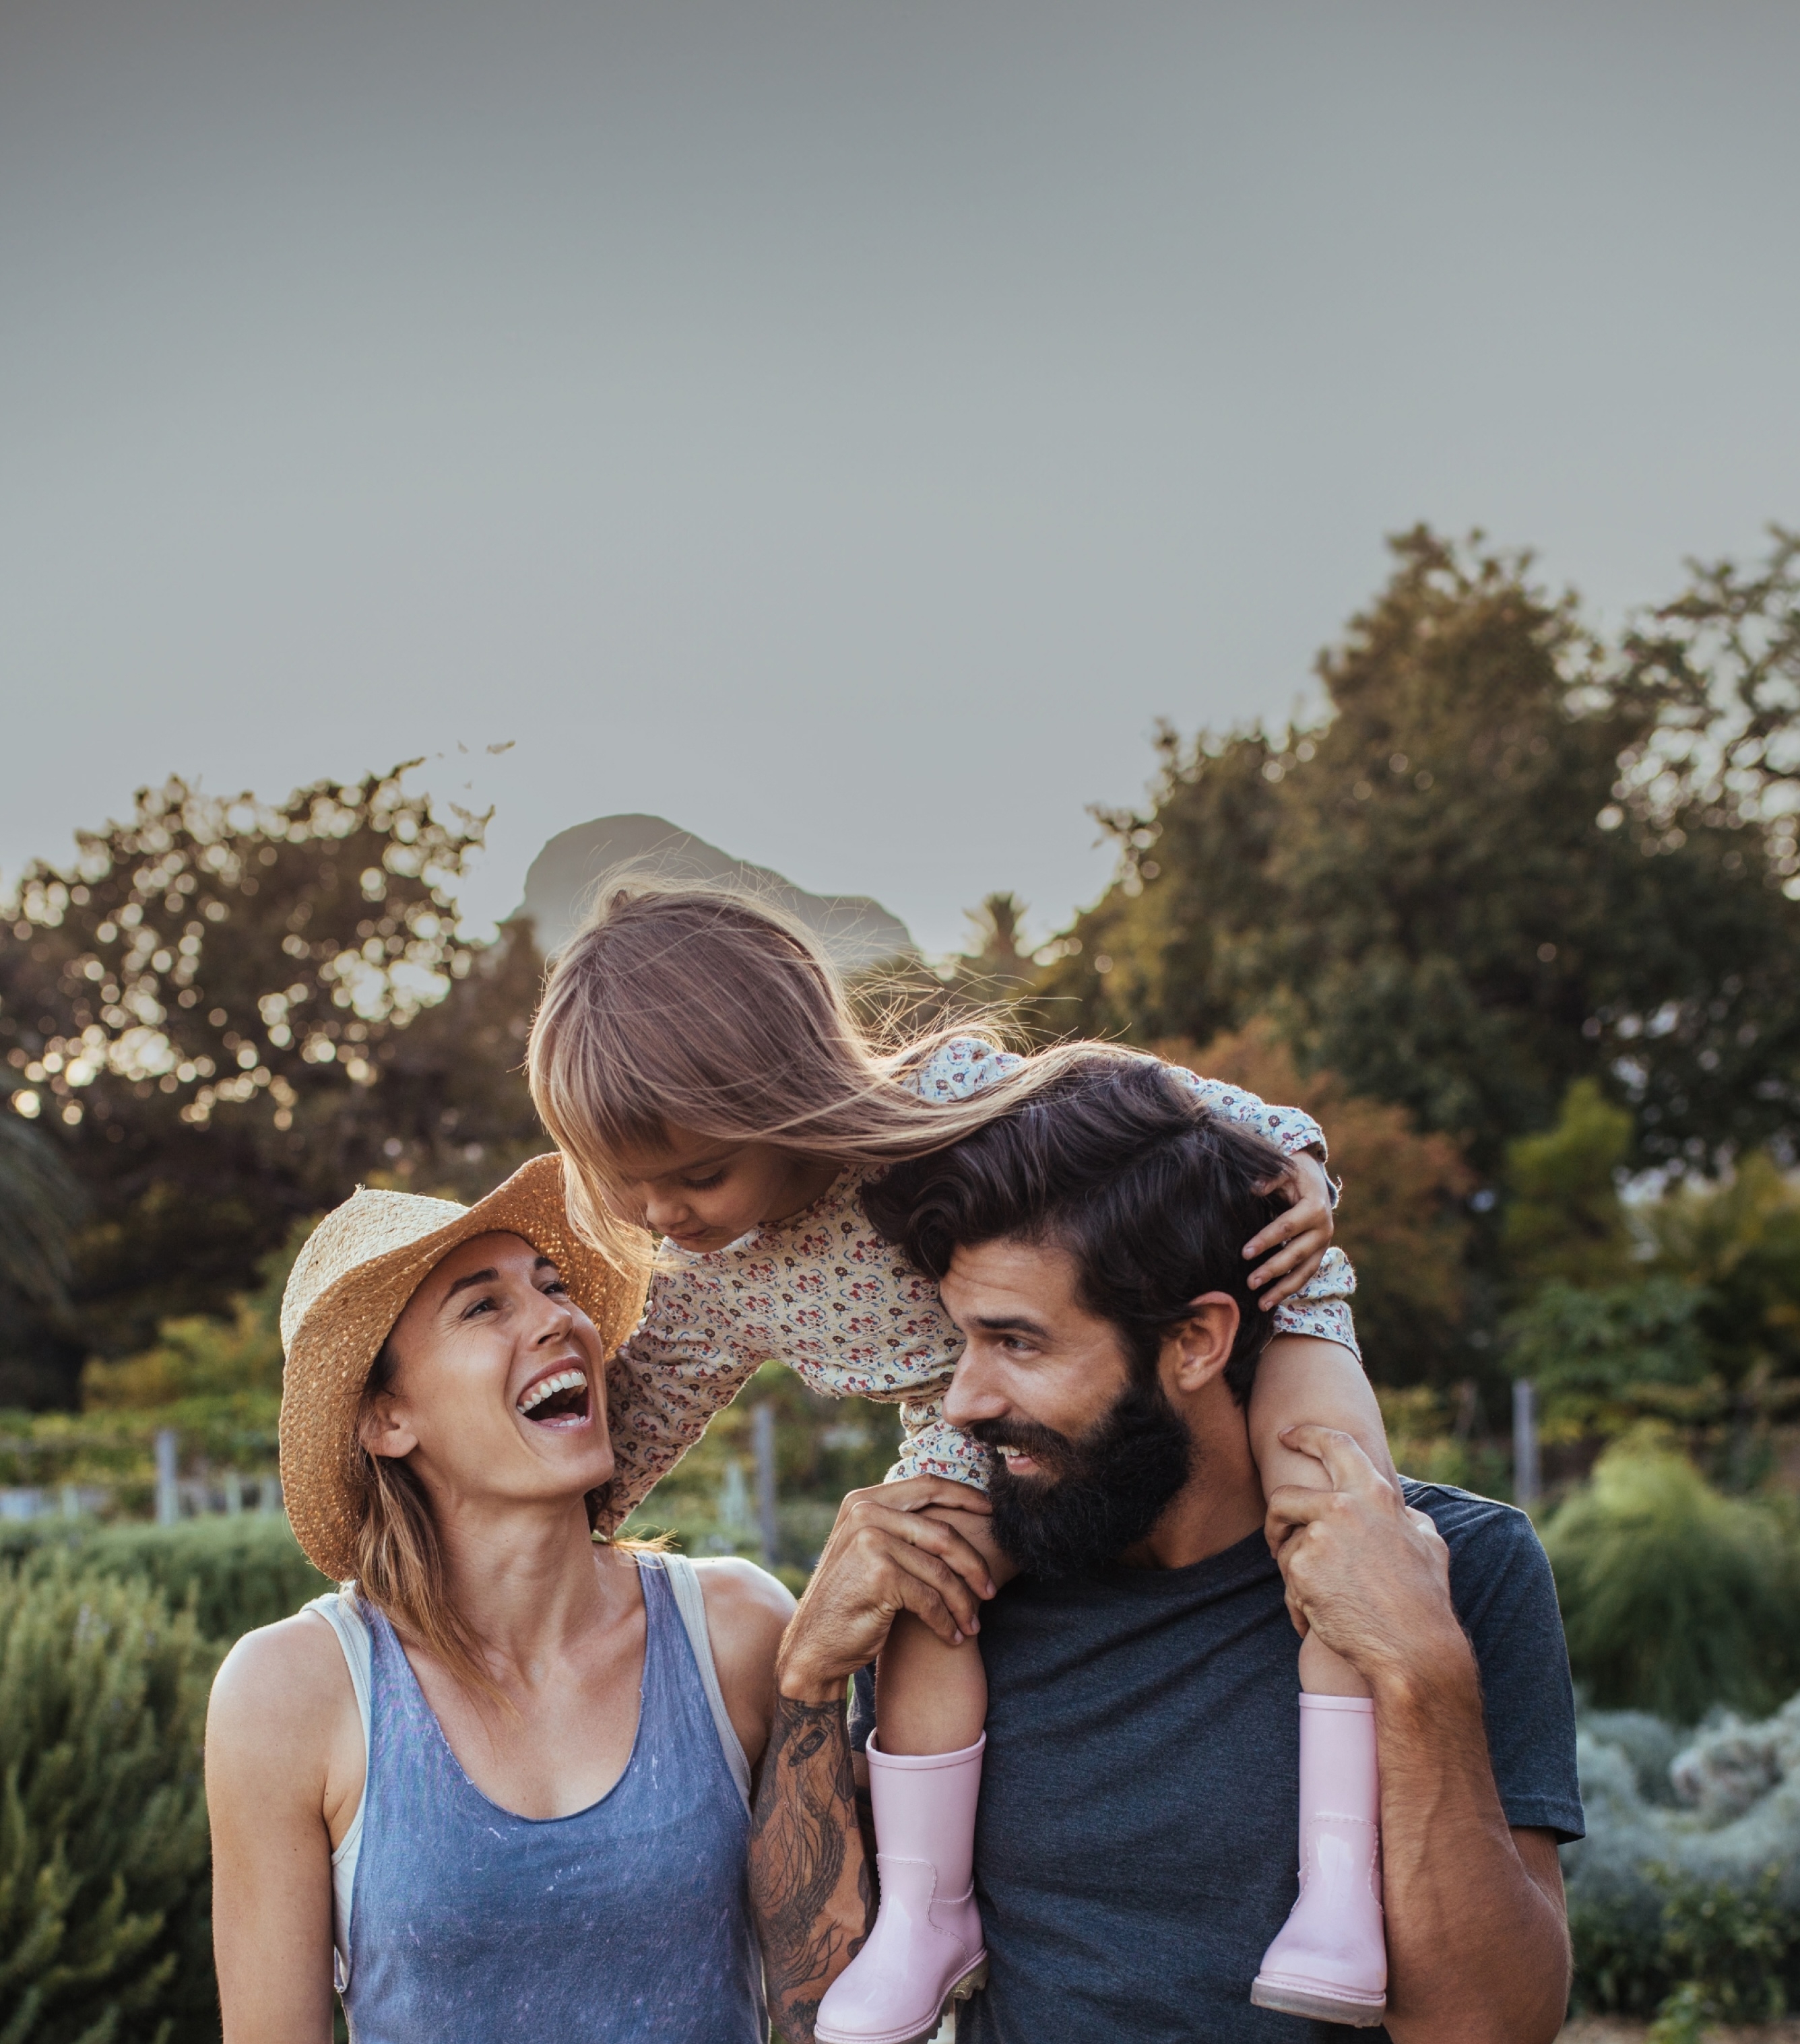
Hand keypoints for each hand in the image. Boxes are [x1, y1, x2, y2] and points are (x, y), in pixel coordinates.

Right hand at [775, 1477, 996, 1704]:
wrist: (814, 1646)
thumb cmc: (851, 1599)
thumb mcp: (870, 1550)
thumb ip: (901, 1527)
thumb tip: (959, 1511)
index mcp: (863, 1500)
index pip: (927, 1486)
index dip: (965, 1496)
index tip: (993, 1513)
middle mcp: (865, 1513)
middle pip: (942, 1533)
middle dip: (974, 1564)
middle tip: (991, 1590)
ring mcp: (871, 1541)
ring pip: (941, 1571)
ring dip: (963, 1603)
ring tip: (972, 1623)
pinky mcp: (880, 1574)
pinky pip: (930, 1599)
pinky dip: (945, 1621)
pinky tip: (952, 1636)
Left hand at [1244, 1152, 1334, 1309]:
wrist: (1316, 1180)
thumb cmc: (1295, 1175)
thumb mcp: (1285, 1171)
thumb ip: (1271, 1180)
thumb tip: (1253, 1188)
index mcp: (1314, 1208)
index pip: (1287, 1227)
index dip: (1266, 1240)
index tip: (1245, 1252)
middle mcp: (1323, 1229)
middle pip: (1296, 1254)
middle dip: (1273, 1269)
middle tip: (1250, 1282)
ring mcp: (1323, 1245)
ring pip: (1304, 1272)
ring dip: (1283, 1289)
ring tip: (1261, 1304)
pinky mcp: (1318, 1254)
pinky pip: (1305, 1275)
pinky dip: (1289, 1289)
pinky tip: (1272, 1301)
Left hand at [1264, 1424, 1467, 1695]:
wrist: (1412, 1646)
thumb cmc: (1425, 1599)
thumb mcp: (1429, 1544)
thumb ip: (1408, 1518)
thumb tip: (1402, 1510)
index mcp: (1374, 1494)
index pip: (1334, 1445)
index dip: (1306, 1434)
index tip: (1286, 1435)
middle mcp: (1342, 1507)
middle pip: (1284, 1497)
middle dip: (1276, 1518)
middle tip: (1277, 1537)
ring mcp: (1318, 1538)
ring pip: (1285, 1546)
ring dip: (1295, 1571)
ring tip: (1321, 1599)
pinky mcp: (1301, 1570)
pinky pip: (1288, 1583)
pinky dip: (1299, 1604)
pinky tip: (1318, 1621)